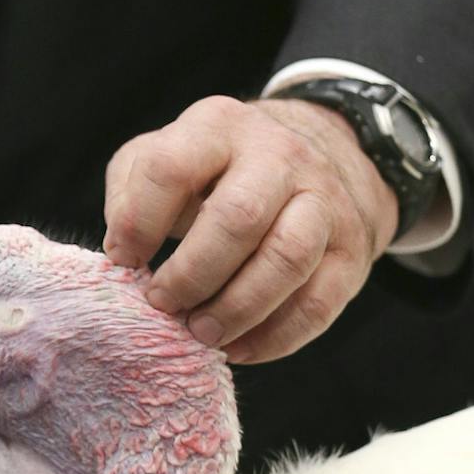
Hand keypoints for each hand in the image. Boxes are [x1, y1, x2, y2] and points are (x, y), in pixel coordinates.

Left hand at [103, 94, 398, 361]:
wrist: (317, 158)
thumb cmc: (218, 171)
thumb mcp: (166, 155)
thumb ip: (131, 192)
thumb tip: (122, 252)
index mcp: (218, 126)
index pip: (170, 167)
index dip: (140, 222)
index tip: (123, 261)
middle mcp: (278, 154)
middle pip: (238, 217)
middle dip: (193, 274)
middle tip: (164, 306)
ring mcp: (324, 198)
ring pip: (288, 258)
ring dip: (238, 309)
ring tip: (202, 333)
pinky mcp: (351, 246)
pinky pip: (319, 302)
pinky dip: (276, 337)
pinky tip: (240, 347)